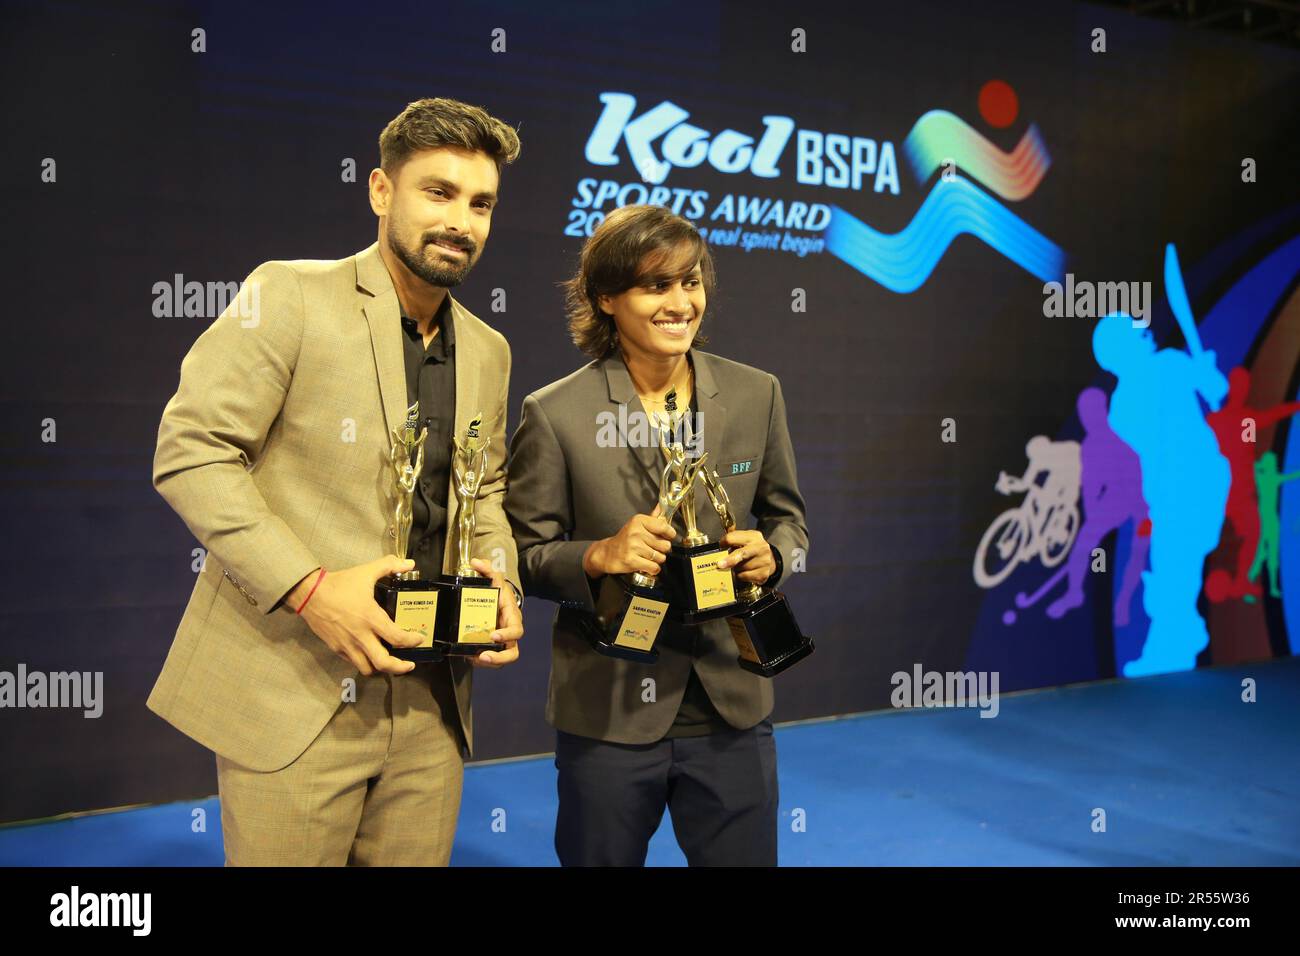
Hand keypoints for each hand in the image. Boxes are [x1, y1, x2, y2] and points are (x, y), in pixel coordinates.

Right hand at [292, 555, 426, 676]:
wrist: (309, 593)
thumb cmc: (339, 584)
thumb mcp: (366, 571)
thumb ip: (389, 565)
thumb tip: (409, 563)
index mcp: (371, 618)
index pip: (397, 638)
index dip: (412, 641)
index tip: (418, 639)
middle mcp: (360, 636)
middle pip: (383, 663)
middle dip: (400, 667)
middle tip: (409, 664)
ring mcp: (347, 645)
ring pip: (367, 668)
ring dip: (381, 669)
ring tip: (390, 663)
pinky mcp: (336, 648)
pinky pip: (353, 662)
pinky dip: (365, 662)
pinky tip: (370, 655)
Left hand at [467, 558, 522, 668]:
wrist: (499, 602)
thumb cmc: (499, 593)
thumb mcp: (494, 579)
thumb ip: (487, 570)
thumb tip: (476, 561)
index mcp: (512, 618)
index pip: (516, 630)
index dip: (507, 635)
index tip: (494, 635)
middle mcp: (510, 634)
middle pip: (512, 653)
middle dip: (499, 658)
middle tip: (483, 656)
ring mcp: (502, 643)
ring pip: (501, 659)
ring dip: (488, 662)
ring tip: (473, 659)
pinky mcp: (493, 648)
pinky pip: (489, 659)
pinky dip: (479, 660)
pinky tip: (468, 656)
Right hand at [583, 506, 676, 577]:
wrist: (607, 553)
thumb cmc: (624, 539)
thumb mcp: (636, 525)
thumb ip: (652, 518)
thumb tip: (662, 507)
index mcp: (638, 521)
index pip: (664, 526)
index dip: (670, 534)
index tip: (668, 536)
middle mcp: (636, 532)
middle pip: (665, 545)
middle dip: (661, 550)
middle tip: (652, 549)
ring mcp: (633, 547)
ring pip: (661, 557)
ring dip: (656, 560)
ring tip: (646, 557)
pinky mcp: (631, 561)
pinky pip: (654, 567)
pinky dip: (652, 569)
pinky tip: (646, 565)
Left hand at [717, 529, 774, 584]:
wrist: (770, 560)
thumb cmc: (751, 548)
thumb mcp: (745, 538)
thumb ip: (733, 537)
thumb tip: (721, 538)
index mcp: (753, 536)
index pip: (733, 538)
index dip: (724, 542)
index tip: (720, 546)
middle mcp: (761, 548)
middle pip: (741, 553)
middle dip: (730, 559)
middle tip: (720, 564)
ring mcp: (764, 561)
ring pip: (741, 567)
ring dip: (735, 568)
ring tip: (738, 565)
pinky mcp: (763, 574)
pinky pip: (744, 576)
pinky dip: (740, 575)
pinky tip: (743, 571)